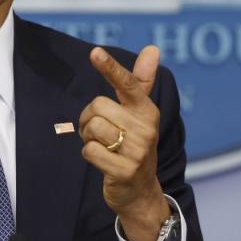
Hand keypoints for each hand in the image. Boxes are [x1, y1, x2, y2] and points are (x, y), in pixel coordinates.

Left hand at [78, 45, 170, 240]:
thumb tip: (152, 49)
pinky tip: (102, 160)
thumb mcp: (139, 114)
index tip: (95, 52)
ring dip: (88, 136)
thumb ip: (140, 81)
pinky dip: (89, 154)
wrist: (140, 192)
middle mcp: (145, 129)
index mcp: (147, 111)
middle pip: (98, 106)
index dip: (110, 68)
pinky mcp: (124, 171)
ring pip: (92, 127)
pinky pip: (89, 151)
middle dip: (90, 117)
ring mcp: (137, 151)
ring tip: (103, 145)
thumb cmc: (134, 144)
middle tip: (101, 131)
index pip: (128, 84)